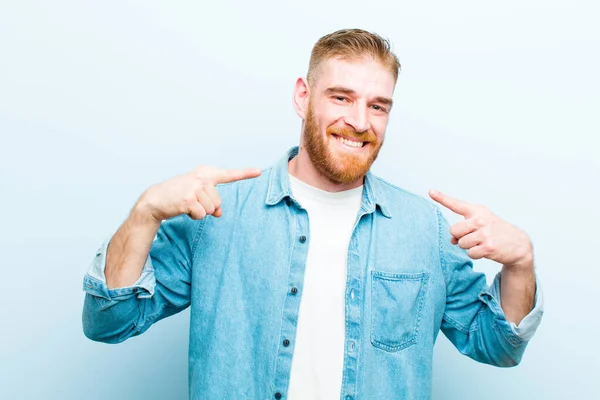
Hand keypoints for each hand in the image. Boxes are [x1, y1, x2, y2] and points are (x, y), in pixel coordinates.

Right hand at [135, 166, 261, 221]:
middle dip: (207, 207)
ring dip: (200, 212)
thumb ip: (212, 201)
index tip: (259, 171)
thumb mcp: (197, 195)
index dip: (245, 174)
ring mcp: (195, 187)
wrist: (155, 200)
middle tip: (191, 202)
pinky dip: (193, 216)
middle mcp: (201, 178)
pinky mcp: (188, 199)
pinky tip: (183, 209)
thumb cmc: (178, 196)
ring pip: (211, 209)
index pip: (228, 174)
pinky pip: (202, 215)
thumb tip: (219, 212)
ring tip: (186, 204)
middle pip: (218, 202)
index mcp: (205, 173)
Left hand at [429, 190, 532, 271]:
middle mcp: (480, 220)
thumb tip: (452, 240)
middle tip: (474, 236)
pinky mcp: (488, 247)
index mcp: (477, 211)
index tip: (430, 192)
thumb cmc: (495, 232)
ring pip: (461, 243)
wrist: (519, 244)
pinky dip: (475, 254)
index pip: (456, 204)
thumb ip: (463, 228)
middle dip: (460, 236)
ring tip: (482, 243)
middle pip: (454, 231)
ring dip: (469, 246)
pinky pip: (470, 253)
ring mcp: (485, 233)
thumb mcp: (481, 224)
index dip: (442, 198)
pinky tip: (486, 250)